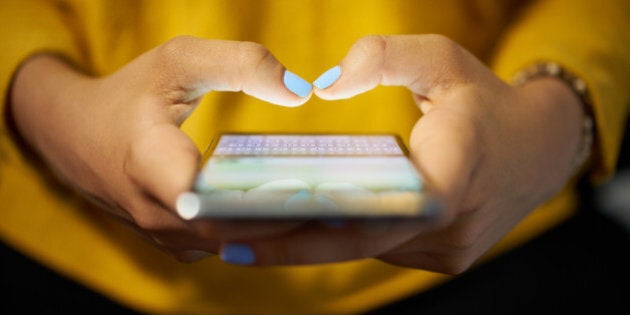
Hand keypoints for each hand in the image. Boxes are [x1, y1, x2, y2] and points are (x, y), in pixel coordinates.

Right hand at [9, 36, 312, 260]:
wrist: (75, 136)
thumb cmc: (130, 95)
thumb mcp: (178, 61)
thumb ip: (240, 64)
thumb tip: (301, 90)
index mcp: (150, 164)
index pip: (211, 200)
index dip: (263, 201)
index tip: (314, 191)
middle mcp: (157, 214)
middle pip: (235, 230)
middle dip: (292, 219)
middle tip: (350, 204)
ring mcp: (166, 236)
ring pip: (236, 244)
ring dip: (282, 231)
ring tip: (335, 211)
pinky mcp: (177, 243)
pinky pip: (228, 245)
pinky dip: (262, 233)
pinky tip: (299, 214)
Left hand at [219, 35, 584, 273]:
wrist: (538, 150)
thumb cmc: (484, 101)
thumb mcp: (442, 60)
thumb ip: (384, 57)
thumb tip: (323, 84)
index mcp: (454, 171)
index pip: (377, 212)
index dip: (311, 229)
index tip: (250, 233)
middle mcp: (451, 225)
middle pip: (357, 242)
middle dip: (289, 244)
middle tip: (223, 240)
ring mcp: (448, 250)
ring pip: (366, 250)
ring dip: (311, 243)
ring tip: (247, 234)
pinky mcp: (443, 257)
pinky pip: (381, 249)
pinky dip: (341, 240)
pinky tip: (298, 227)